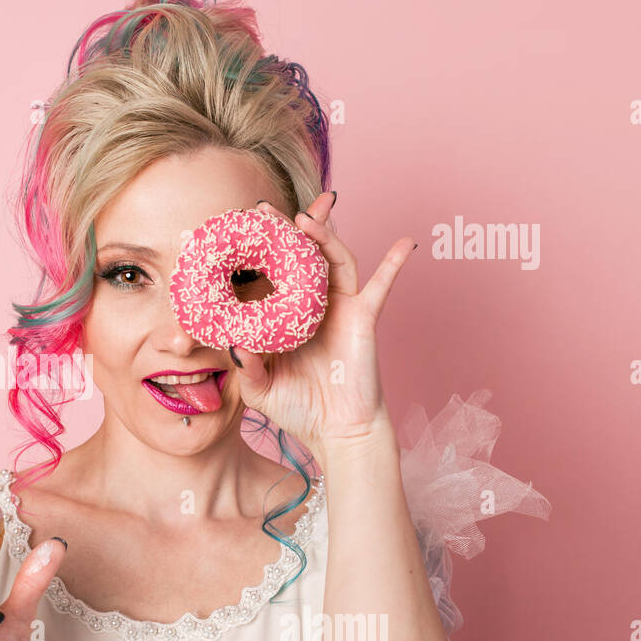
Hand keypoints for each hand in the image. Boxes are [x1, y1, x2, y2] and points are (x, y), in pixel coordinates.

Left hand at [228, 192, 412, 461]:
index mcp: (284, 317)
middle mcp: (312, 306)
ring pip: (333, 261)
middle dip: (285, 231)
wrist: (337, 431)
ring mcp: (339, 308)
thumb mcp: (260, 390)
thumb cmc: (299, 409)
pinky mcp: (364, 317)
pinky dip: (394, 263)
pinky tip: (406, 242)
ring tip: (305, 217)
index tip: (235, 232)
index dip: (255, 255)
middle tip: (263, 209)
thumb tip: (235, 345)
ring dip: (323, 236)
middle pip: (301, 258)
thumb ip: (247, 369)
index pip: (268, 277)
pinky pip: (381, 285)